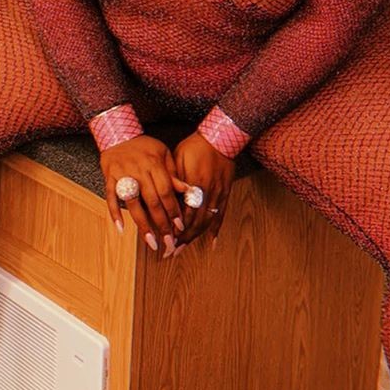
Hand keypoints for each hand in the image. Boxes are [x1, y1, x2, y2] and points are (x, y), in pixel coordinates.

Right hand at [100, 134, 189, 257]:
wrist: (118, 133)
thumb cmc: (144, 145)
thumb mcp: (163, 154)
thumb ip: (173, 173)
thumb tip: (188, 191)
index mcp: (153, 164)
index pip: (166, 191)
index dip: (173, 210)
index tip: (180, 227)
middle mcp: (138, 170)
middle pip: (152, 201)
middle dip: (161, 224)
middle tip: (168, 243)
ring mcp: (122, 175)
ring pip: (133, 203)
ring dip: (142, 225)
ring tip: (150, 242)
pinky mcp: (109, 177)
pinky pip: (111, 197)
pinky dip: (115, 213)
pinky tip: (121, 229)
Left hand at [171, 133, 234, 252]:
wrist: (219, 138)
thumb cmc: (195, 147)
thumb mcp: (178, 159)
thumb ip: (173, 180)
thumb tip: (163, 198)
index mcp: (194, 183)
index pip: (183, 212)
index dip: (174, 227)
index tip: (164, 238)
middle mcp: (208, 192)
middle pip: (195, 221)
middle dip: (182, 238)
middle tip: (171, 251)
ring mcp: (219, 194)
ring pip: (207, 221)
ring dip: (195, 237)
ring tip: (183, 248)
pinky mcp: (226, 194)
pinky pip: (221, 215)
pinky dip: (216, 230)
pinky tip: (211, 242)